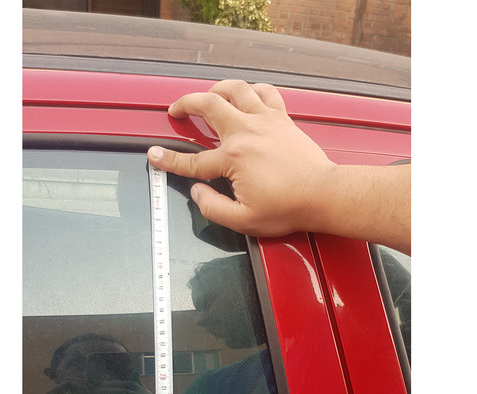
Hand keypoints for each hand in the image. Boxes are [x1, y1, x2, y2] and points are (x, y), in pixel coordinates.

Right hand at [150, 79, 410, 253]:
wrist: (322, 195)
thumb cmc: (287, 208)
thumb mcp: (243, 221)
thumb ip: (213, 208)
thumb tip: (198, 193)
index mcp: (233, 158)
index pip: (193, 160)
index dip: (170, 160)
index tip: (154, 155)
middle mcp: (246, 132)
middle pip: (208, 105)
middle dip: (186, 103)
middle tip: (176, 109)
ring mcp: (266, 121)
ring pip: (235, 89)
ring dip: (217, 88)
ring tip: (207, 96)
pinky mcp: (282, 119)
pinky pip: (264, 92)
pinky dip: (251, 89)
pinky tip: (245, 95)